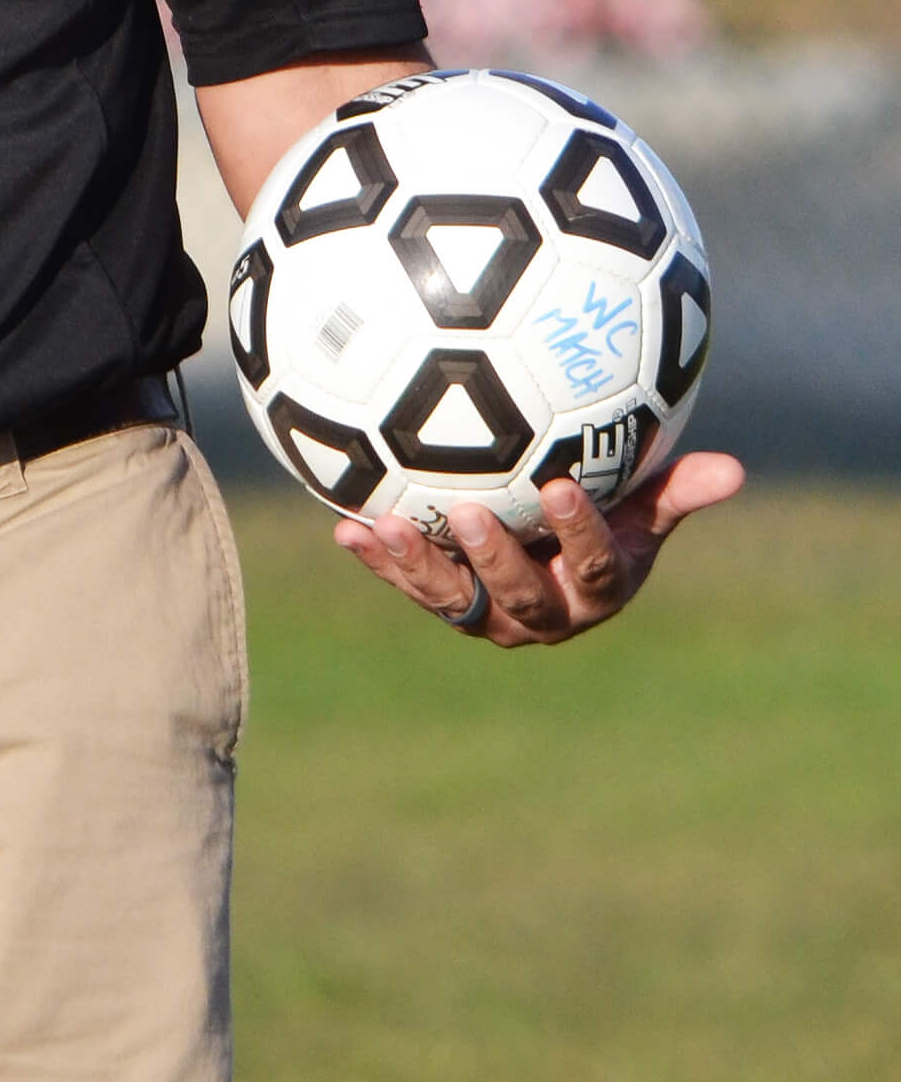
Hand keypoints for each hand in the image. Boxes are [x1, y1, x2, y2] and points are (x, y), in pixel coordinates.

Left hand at [333, 450, 745, 646]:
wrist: (550, 546)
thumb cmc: (607, 514)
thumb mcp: (642, 505)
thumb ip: (676, 489)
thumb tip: (736, 468)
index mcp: (597, 588)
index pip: (593, 563)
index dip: (578, 531)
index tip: (560, 485)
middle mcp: (543, 612)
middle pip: (519, 595)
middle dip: (494, 559)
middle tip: (470, 512)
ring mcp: (489, 613)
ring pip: (453, 599)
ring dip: (418, 564)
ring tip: (388, 527)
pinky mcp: (443, 601)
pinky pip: (408, 582)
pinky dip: (378, 558)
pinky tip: (345, 526)